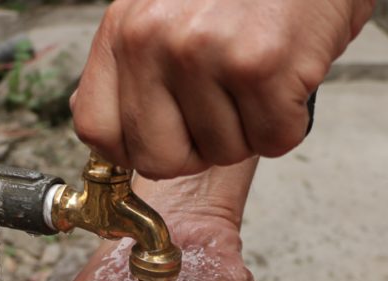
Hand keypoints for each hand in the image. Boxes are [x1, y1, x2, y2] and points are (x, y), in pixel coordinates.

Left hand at [71, 0, 373, 178]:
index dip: (137, 147)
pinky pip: (273, 138)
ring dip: (251, 125)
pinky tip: (289, 73)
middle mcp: (154, 39)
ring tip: (261, 70)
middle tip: (226, 106)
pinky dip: (290, 119)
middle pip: (159, 158)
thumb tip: (113, 135)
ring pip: (224, 151)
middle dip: (199, 147)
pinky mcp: (262, 65)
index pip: (97, 131)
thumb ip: (135, 66)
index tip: (166, 137)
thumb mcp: (165, 8)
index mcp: (124, 27)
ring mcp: (206, 53)